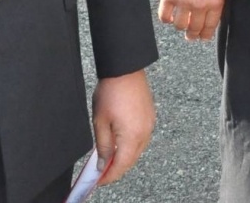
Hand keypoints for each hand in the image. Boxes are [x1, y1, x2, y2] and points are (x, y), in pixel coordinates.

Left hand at [92, 70, 154, 184]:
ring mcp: (150, 124)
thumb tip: (103, 163)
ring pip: (138, 150)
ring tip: (109, 158)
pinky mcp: (150, 117)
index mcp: (132, 137)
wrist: (125, 69)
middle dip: (117, 168)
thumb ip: (103, 146)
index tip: (99, 181)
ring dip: (125, 156)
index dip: (109, 176)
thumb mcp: (100, 122)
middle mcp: (145, 133)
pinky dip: (131, 145)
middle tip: (102, 172)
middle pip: (131, 160)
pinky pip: (142, 138)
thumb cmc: (112, 92)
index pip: (121, 166)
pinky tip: (121, 143)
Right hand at [158, 0, 225, 40]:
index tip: (204, 38)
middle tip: (190, 36)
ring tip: (180, 25)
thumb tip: (214, 12)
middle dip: (192, 34)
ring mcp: (183, 2)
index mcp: (215, 1)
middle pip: (194, 28)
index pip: (210, 26)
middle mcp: (199, 5)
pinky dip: (166, 18)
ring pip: (180, 25)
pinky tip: (169, 17)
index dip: (206, 35)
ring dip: (180, 26)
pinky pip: (165, 16)